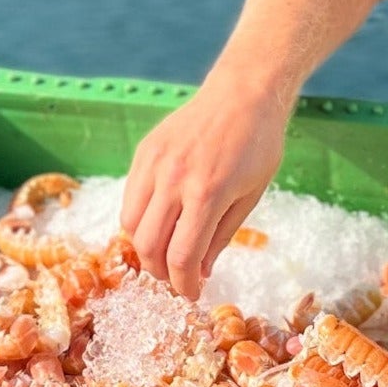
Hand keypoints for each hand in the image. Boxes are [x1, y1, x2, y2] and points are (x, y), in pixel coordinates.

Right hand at [120, 73, 291, 297]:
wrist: (244, 92)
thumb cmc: (258, 145)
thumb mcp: (250, 197)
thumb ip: (220, 237)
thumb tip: (199, 272)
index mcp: (208, 193)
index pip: (182, 256)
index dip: (184, 284)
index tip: (191, 294)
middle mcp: (174, 178)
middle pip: (149, 246)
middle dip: (161, 272)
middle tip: (177, 278)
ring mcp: (155, 163)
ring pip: (130, 225)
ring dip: (145, 248)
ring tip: (165, 253)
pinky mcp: (144, 152)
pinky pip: (130, 199)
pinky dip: (139, 220)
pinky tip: (159, 223)